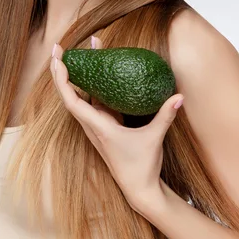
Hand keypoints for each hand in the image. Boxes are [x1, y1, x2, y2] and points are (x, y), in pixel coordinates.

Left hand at [50, 36, 183, 212]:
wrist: (139, 189)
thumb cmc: (142, 166)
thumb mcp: (154, 138)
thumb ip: (165, 116)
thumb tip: (179, 96)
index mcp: (98, 128)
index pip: (72, 101)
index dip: (63, 81)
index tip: (59, 62)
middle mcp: (92, 125)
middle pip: (70, 94)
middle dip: (62, 71)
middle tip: (60, 48)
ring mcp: (96, 125)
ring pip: (80, 96)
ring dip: (76, 76)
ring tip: (79, 53)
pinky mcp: (104, 126)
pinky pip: (93, 101)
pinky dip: (91, 86)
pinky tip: (97, 72)